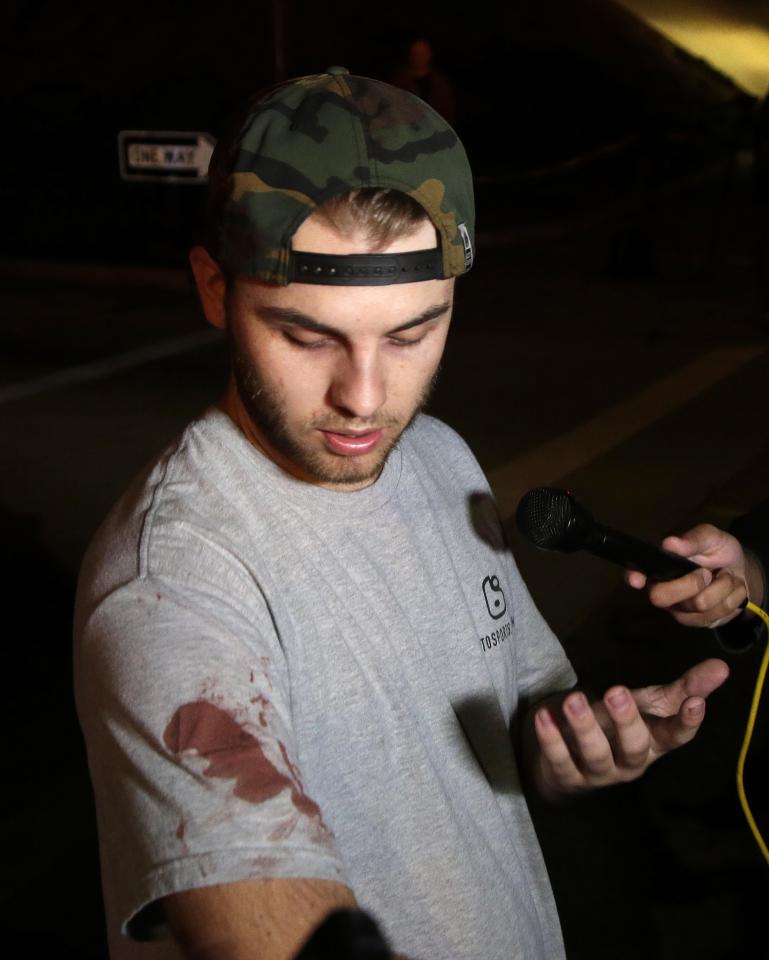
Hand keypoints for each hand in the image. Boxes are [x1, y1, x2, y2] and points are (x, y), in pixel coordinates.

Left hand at [532, 658, 728, 799]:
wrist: (569, 760)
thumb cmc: (617, 727)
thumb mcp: (648, 705)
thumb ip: (683, 688)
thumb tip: (722, 667)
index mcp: (653, 745)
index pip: (675, 738)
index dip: (686, 724)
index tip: (694, 704)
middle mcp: (629, 763)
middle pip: (634, 747)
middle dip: (626, 721)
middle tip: (617, 690)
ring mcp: (598, 773)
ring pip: (596, 754)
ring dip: (584, 726)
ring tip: (574, 700)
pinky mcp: (566, 777)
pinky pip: (559, 760)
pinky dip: (550, 739)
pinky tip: (544, 715)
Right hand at [624, 524, 751, 627]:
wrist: (742, 573)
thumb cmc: (718, 550)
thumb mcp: (712, 537)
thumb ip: (693, 539)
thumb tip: (669, 542)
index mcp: (659, 565)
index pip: (636, 572)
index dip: (633, 576)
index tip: (637, 579)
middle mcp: (662, 589)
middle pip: (660, 597)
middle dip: (691, 584)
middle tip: (707, 572)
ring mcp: (678, 609)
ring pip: (697, 605)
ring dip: (722, 587)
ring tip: (726, 577)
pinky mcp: (696, 621)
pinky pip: (715, 615)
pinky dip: (732, 598)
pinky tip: (731, 590)